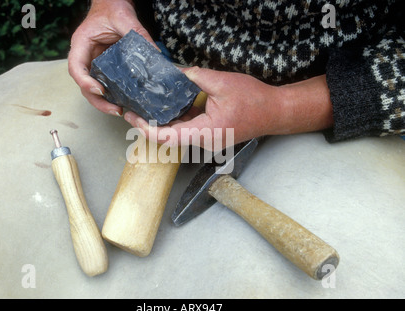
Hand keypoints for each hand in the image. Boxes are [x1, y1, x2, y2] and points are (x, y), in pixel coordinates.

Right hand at [68, 0, 154, 115]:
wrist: (113, 4)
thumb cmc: (112, 8)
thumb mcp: (125, 19)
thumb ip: (139, 35)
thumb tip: (156, 55)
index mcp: (82, 43)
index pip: (75, 67)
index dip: (85, 82)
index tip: (100, 90)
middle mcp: (85, 56)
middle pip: (83, 85)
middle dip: (97, 100)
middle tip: (115, 109)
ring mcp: (94, 63)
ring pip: (93, 88)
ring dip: (104, 102)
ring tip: (120, 110)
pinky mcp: (104, 68)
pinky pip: (105, 84)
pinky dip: (112, 95)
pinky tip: (125, 102)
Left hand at [124, 67, 333, 149]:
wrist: (274, 112)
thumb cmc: (254, 100)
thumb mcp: (222, 82)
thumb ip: (195, 77)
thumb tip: (173, 72)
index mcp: (206, 132)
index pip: (168, 138)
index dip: (147, 129)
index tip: (133, 118)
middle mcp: (204, 141)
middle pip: (168, 138)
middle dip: (149, 125)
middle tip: (133, 109)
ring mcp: (206, 141)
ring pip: (177, 135)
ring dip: (162, 122)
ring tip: (146, 106)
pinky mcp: (209, 135)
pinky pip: (187, 130)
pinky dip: (176, 119)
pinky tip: (168, 105)